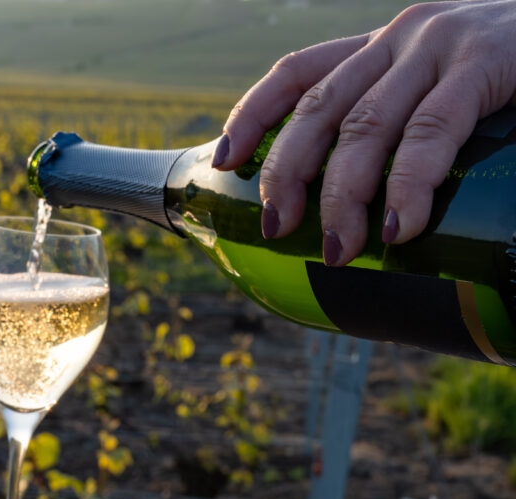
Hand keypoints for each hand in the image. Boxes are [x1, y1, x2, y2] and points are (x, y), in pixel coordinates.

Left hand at [212, 0, 515, 265]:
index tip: (222, 162)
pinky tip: (398, 227)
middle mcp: (401, 36)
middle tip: (276, 229)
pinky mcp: (488, 60)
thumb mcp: (449, 88)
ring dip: (343, 195)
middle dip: (288, 172)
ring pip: (366, 125)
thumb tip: (368, 213)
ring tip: (340, 249)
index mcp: (384, 45)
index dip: (252, 115)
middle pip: (319, 108)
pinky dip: (409, 184)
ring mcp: (442, 44)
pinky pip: (432, 130)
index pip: (297, 73)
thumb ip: (408, 128)